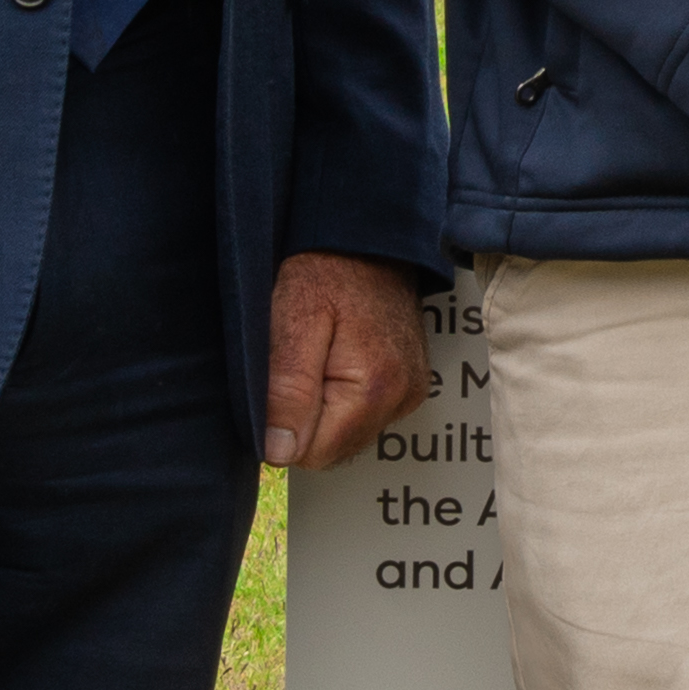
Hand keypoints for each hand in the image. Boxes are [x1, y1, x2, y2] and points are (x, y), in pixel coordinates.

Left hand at [264, 249, 430, 464]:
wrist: (368, 237)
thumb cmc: (326, 269)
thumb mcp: (293, 322)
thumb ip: (287, 390)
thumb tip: (279, 452)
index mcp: (375, 388)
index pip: (312, 453)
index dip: (282, 424)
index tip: (281, 378)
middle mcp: (402, 398)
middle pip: (332, 449)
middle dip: (304, 417)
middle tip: (299, 361)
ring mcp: (410, 392)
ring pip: (347, 435)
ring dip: (323, 408)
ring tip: (319, 355)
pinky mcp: (408, 385)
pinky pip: (363, 416)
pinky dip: (342, 398)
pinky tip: (335, 359)